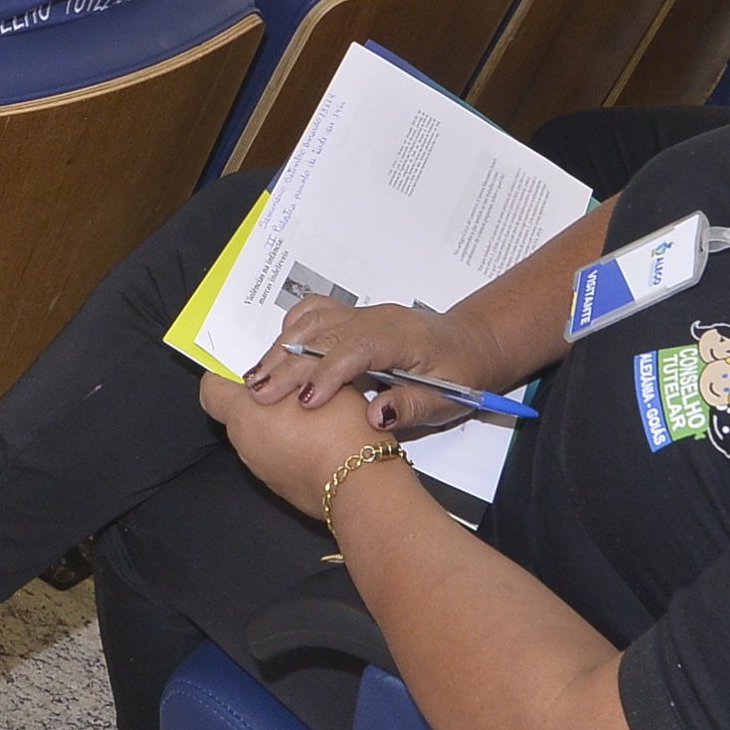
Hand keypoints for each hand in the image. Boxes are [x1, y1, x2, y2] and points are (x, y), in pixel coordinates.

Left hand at [202, 366, 410, 519]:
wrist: (362, 485)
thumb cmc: (341, 433)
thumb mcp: (319, 378)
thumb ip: (293, 367)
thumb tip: (287, 362)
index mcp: (245, 415)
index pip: (211, 390)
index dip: (222, 376)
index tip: (242, 370)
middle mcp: (246, 445)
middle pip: (238, 414)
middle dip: (261, 399)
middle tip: (290, 386)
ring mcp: (262, 470)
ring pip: (260, 437)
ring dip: (278, 424)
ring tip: (313, 413)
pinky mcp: (281, 487)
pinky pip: (278, 458)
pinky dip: (292, 448)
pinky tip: (321, 440)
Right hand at [248, 294, 501, 429]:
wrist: (472, 343)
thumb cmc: (461, 372)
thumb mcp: (447, 399)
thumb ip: (411, 407)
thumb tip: (376, 417)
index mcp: (401, 337)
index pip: (355, 349)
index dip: (326, 374)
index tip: (304, 403)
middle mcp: (377, 319)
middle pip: (323, 334)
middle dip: (288, 365)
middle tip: (260, 393)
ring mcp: (363, 314)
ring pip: (313, 321)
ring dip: (281, 348)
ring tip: (256, 378)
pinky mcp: (354, 316)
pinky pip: (316, 313)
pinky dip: (291, 330)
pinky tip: (276, 353)